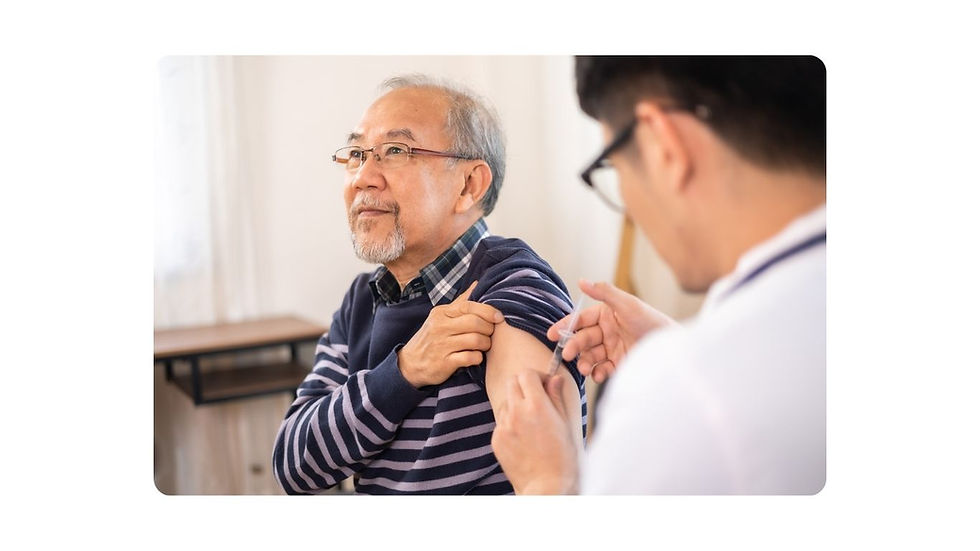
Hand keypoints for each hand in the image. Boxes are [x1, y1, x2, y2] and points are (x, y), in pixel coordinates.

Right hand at [398, 280, 503, 387]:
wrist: (410, 363)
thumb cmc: (432, 338)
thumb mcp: (441, 317)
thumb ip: (461, 302)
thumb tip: (477, 284)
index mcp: (442, 313)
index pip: (469, 306)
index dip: (488, 311)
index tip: (499, 317)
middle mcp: (441, 327)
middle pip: (475, 323)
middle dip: (489, 329)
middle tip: (490, 334)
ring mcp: (442, 345)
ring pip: (475, 340)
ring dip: (485, 344)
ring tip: (484, 346)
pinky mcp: (444, 363)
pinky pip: (470, 358)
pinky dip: (477, 357)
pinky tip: (475, 357)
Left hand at [491, 369, 579, 494]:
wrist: (546, 486)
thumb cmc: (562, 457)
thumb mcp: (565, 423)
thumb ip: (556, 397)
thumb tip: (554, 378)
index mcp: (536, 405)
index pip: (526, 374)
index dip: (536, 376)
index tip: (544, 384)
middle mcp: (516, 412)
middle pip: (511, 382)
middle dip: (523, 385)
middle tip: (535, 397)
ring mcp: (503, 426)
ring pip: (505, 402)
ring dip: (516, 404)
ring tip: (531, 422)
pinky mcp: (496, 439)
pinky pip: (501, 422)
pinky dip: (510, 424)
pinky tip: (524, 438)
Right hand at [548, 279, 676, 383]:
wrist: (670, 346)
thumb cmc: (651, 320)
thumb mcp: (627, 303)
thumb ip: (604, 292)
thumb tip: (581, 281)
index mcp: (606, 314)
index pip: (581, 320)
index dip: (566, 326)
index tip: (552, 334)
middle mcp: (607, 331)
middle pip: (583, 339)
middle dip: (574, 347)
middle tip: (568, 355)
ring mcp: (612, 348)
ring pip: (590, 356)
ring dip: (584, 362)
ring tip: (584, 368)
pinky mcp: (619, 364)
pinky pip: (602, 369)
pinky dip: (597, 373)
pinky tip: (598, 375)